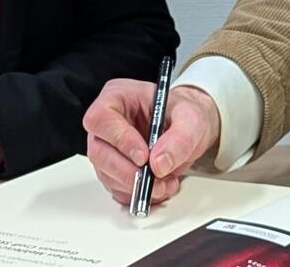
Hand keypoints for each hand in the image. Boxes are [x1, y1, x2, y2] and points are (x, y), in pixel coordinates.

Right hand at [83, 81, 220, 206]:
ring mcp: (109, 147)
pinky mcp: (114, 170)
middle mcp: (108, 122)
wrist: (190, 129)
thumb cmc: (184, 114)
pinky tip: (158, 186)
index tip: (143, 156)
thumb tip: (159, 163)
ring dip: (135, 186)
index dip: (119, 139)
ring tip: (163, 183)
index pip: (101, 118)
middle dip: (127, 172)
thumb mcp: (191, 119)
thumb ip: (179, 139)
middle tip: (154, 179)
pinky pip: (116, 188)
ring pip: (106, 174)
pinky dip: (138, 193)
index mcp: (118, 96)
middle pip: (99, 151)